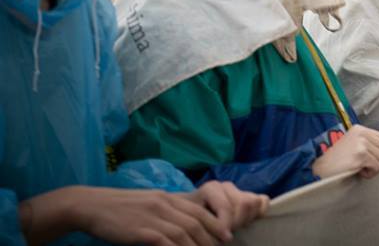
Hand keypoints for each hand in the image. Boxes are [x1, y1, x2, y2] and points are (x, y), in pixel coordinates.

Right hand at [20, 185, 242, 245]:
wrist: (91, 206)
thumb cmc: (119, 209)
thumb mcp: (148, 205)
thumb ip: (166, 212)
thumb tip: (182, 227)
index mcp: (167, 198)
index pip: (198, 211)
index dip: (215, 224)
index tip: (226, 236)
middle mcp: (164, 204)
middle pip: (196, 223)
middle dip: (211, 238)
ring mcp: (153, 217)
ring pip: (184, 233)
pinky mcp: (141, 230)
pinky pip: (165, 243)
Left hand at [184, 181, 267, 235]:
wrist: (189, 214)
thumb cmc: (190, 219)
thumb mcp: (194, 220)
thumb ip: (205, 223)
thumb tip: (225, 234)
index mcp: (211, 188)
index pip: (227, 207)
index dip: (226, 225)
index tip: (223, 238)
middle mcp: (225, 185)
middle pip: (244, 203)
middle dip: (238, 222)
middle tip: (228, 233)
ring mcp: (238, 189)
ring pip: (254, 202)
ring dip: (247, 218)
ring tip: (236, 228)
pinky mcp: (249, 194)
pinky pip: (263, 200)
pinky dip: (260, 211)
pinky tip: (248, 222)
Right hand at [312, 125, 378, 179]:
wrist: (321, 169)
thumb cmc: (338, 161)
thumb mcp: (353, 145)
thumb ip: (370, 144)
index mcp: (361, 129)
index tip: (369, 158)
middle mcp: (362, 133)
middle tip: (366, 165)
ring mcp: (362, 143)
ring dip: (375, 169)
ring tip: (360, 168)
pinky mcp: (361, 155)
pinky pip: (377, 167)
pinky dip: (369, 174)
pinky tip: (357, 171)